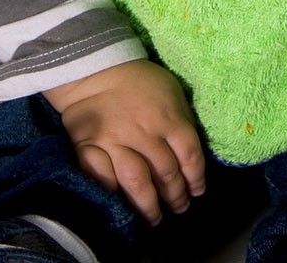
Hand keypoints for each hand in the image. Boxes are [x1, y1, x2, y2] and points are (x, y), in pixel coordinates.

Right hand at [44, 60, 205, 225]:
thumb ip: (182, 119)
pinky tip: (122, 205)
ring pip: (137, 182)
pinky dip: (114, 195)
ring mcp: (116, 142)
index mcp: (169, 118)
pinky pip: (103, 179)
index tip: (197, 191)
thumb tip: (191, 150)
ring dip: (149, 205)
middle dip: (175, 196)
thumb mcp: (172, 91)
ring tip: (154, 217)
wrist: (97, 69)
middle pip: (166, 173)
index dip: (196, 178)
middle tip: (179, 208)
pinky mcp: (89, 148)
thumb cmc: (140, 80)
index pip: (189, 156)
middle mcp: (145, 133)